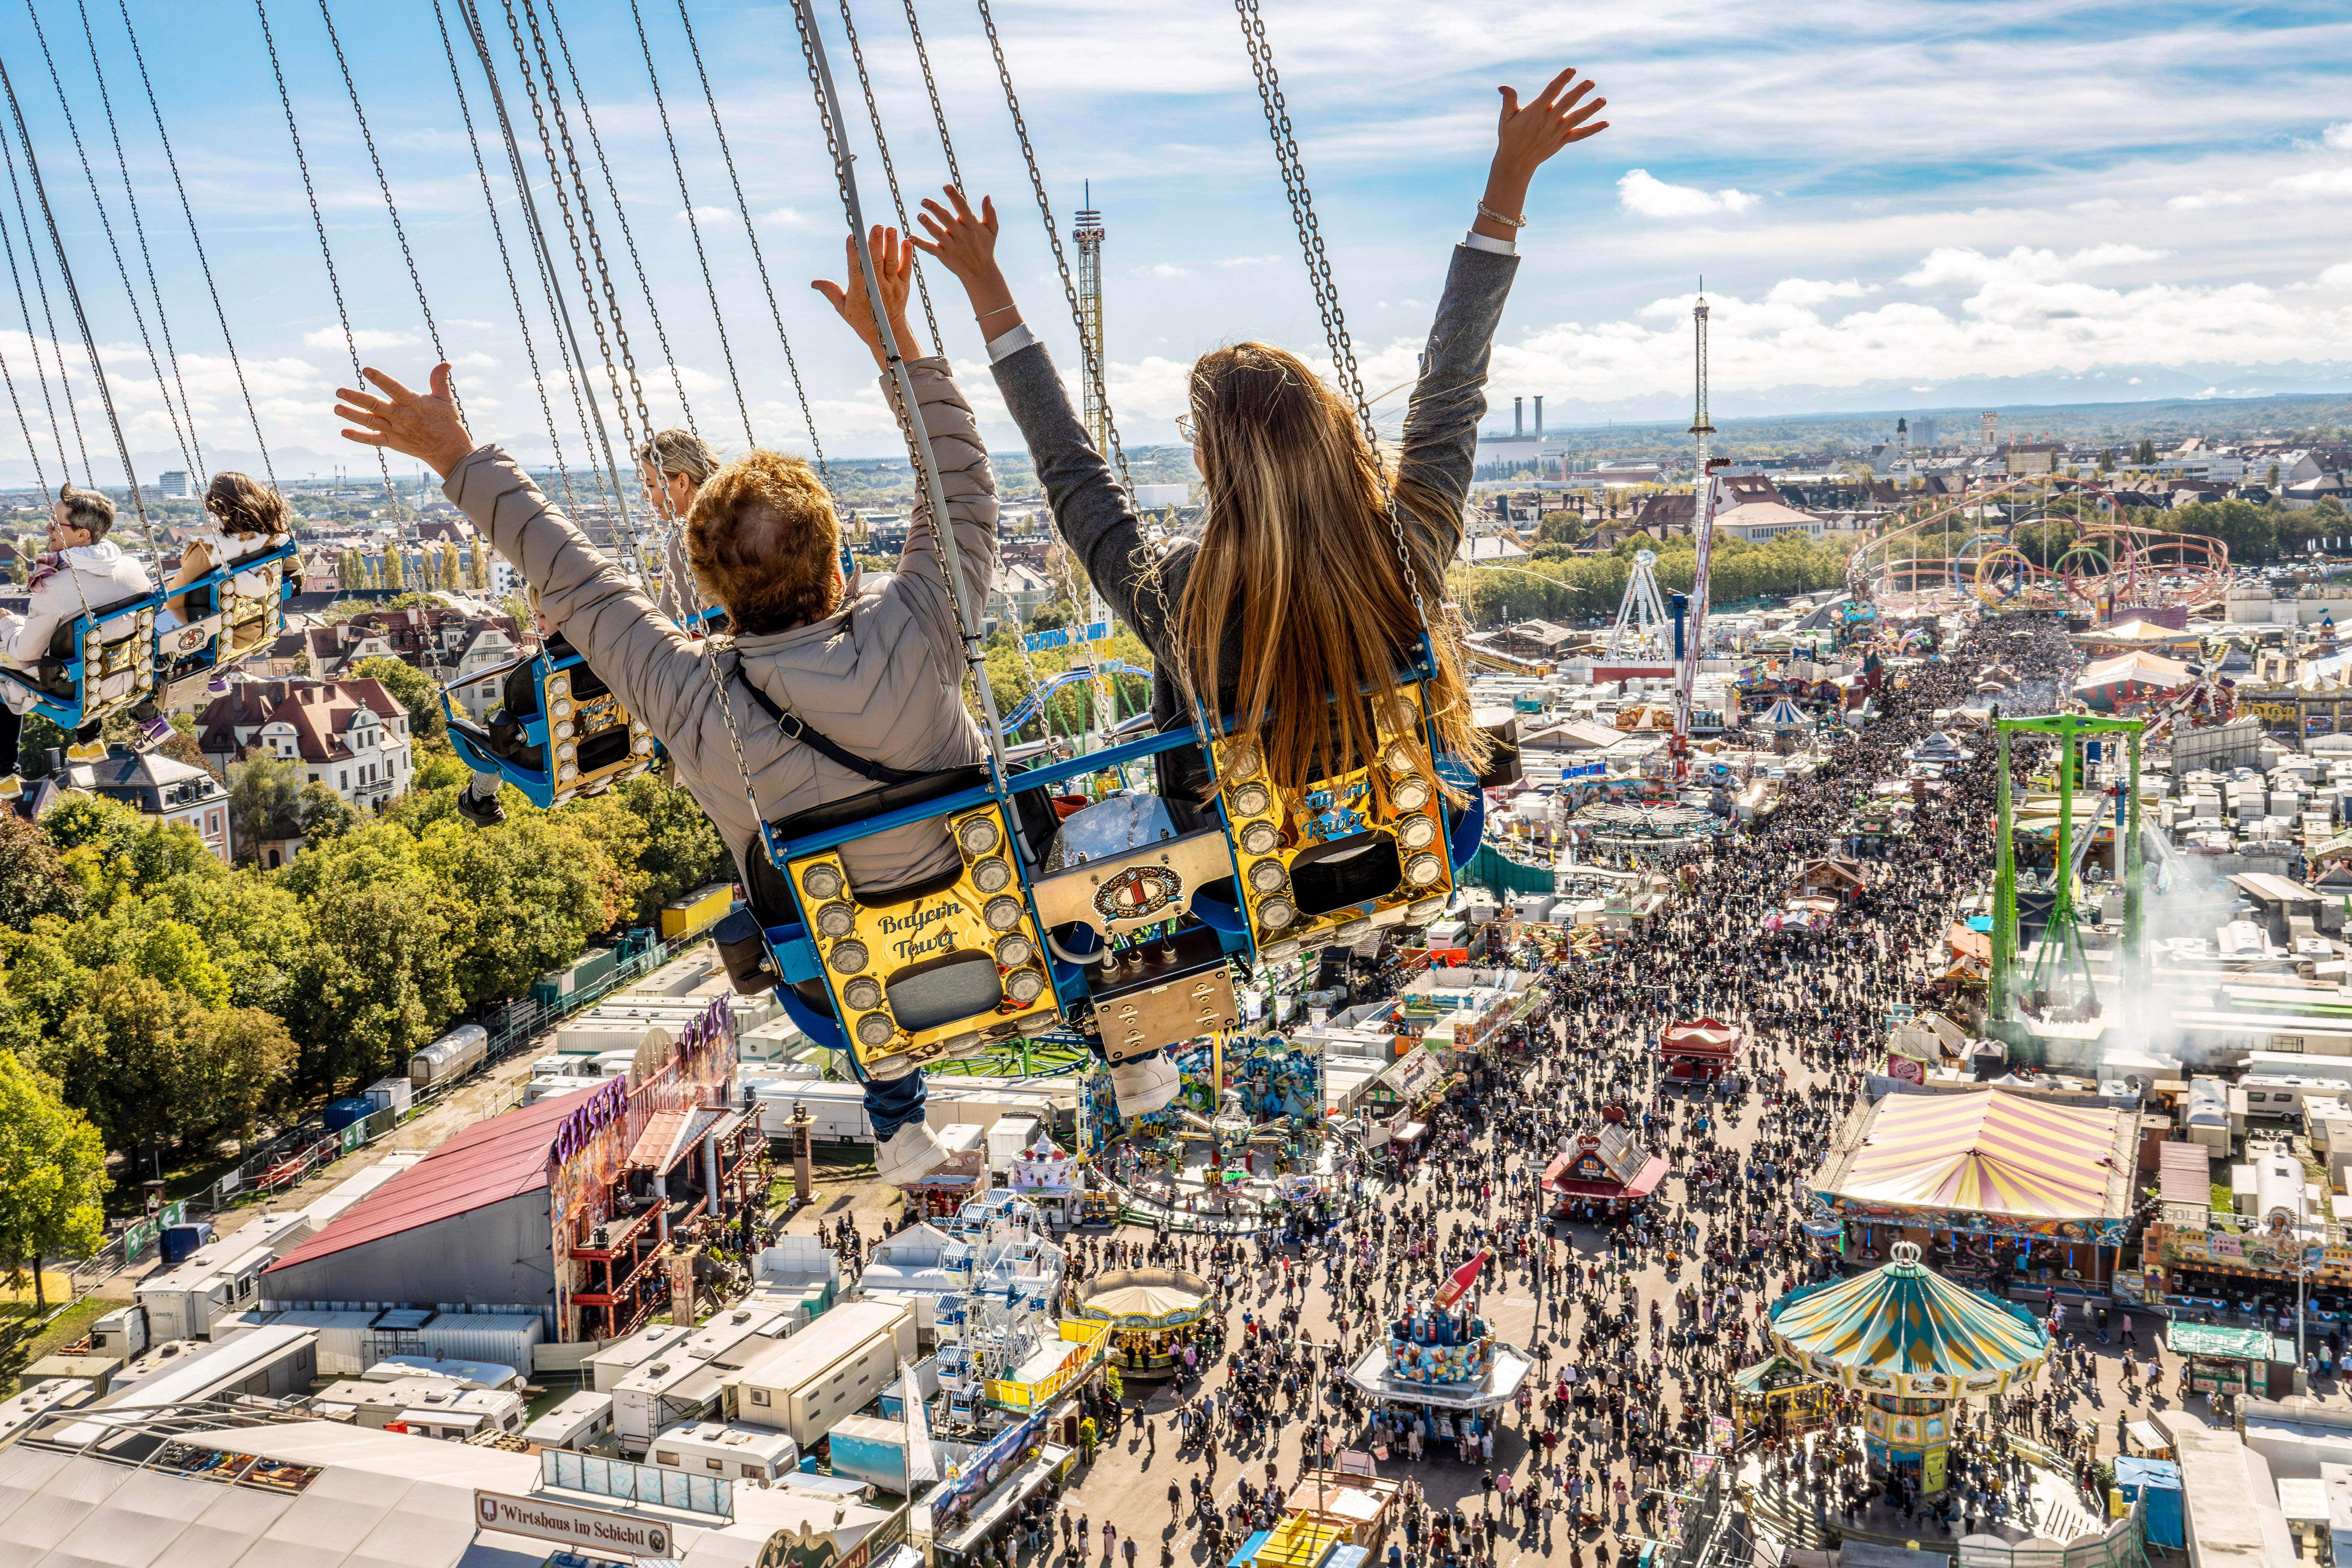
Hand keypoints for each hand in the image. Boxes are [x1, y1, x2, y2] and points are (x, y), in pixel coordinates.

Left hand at [336, 364, 474, 477]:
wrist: (450, 452)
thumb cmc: (448, 423)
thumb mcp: (446, 399)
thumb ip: (439, 380)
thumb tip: (446, 363)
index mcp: (413, 403)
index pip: (394, 388)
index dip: (380, 379)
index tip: (366, 370)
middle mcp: (401, 417)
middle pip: (375, 405)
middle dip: (356, 398)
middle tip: (339, 391)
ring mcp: (396, 431)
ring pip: (370, 422)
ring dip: (352, 415)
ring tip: (337, 407)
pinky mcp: (393, 443)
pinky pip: (373, 440)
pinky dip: (358, 437)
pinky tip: (344, 431)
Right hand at [812, 225, 919, 368]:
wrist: (888, 333)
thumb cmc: (863, 319)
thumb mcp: (844, 308)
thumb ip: (831, 292)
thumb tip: (814, 282)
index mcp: (860, 291)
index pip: (856, 268)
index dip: (854, 253)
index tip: (852, 237)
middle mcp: (878, 287)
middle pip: (876, 262)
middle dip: (875, 244)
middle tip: (876, 226)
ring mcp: (893, 286)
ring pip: (892, 263)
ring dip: (891, 245)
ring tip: (891, 229)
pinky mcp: (904, 286)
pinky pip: (906, 269)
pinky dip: (907, 255)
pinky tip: (907, 242)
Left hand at [914, 186, 1020, 335]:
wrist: (981, 272)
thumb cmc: (985, 247)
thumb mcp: (992, 230)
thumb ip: (990, 213)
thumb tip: (987, 196)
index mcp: (972, 225)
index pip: (963, 208)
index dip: (954, 196)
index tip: (946, 186)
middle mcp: (961, 235)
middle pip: (947, 219)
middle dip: (936, 209)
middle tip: (924, 200)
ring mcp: (952, 246)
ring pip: (938, 233)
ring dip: (928, 224)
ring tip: (920, 216)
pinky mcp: (944, 255)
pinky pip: (931, 249)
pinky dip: (921, 244)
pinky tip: (910, 237)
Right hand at [1476, 68, 1607, 239]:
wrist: (1516, 162)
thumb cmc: (1510, 137)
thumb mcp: (1505, 118)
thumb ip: (1508, 101)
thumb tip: (1503, 86)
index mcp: (1536, 112)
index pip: (1551, 92)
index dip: (1562, 80)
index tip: (1572, 70)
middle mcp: (1549, 121)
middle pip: (1567, 103)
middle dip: (1579, 92)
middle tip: (1591, 82)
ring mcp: (1557, 132)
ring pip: (1577, 118)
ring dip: (1590, 109)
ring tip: (1603, 100)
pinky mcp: (1562, 140)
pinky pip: (1580, 134)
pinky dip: (1593, 129)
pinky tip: (1606, 123)